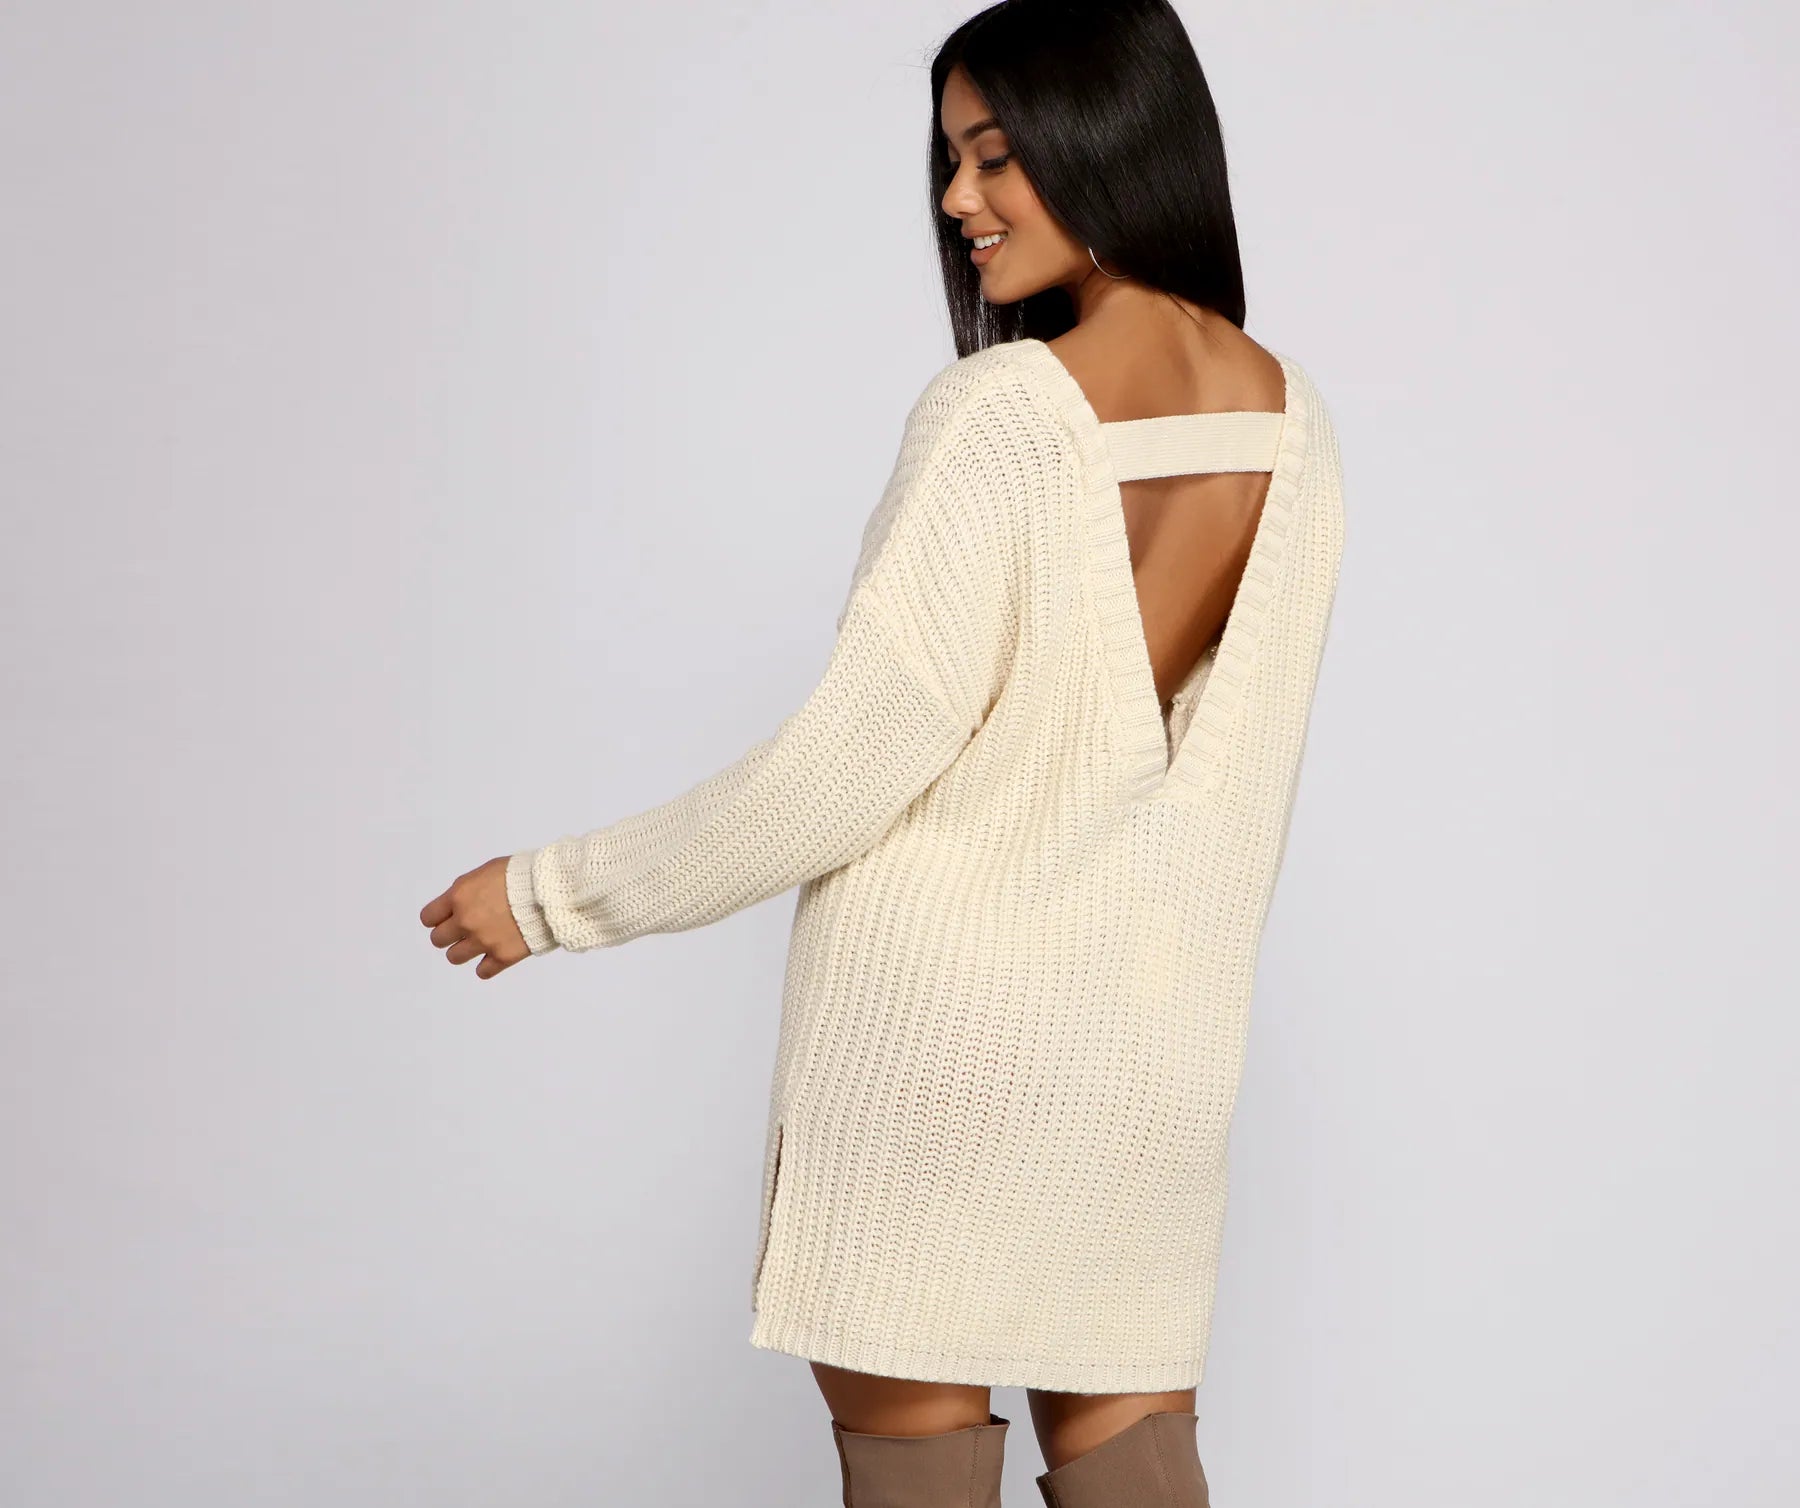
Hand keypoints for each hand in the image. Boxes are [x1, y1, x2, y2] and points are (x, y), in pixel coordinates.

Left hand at [420, 857, 530, 977]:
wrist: (551, 890)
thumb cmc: (519, 873)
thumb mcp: (485, 872)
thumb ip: (466, 890)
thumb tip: (458, 905)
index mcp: (458, 897)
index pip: (428, 918)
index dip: (437, 918)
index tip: (448, 917)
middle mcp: (466, 922)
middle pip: (437, 940)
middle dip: (450, 934)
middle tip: (466, 929)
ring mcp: (483, 941)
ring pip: (454, 957)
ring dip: (464, 950)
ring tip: (481, 942)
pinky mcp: (502, 957)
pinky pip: (482, 971)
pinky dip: (487, 965)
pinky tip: (495, 953)